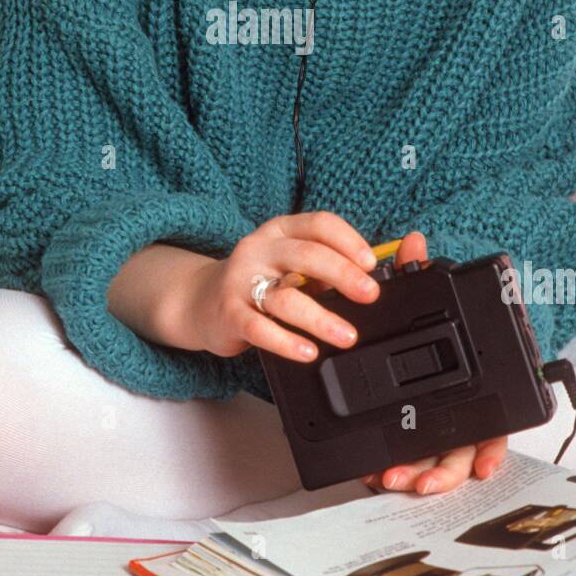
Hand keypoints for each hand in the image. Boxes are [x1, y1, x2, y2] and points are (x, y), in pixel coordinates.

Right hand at [185, 210, 382, 362]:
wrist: (200, 301)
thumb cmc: (258, 281)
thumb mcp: (290, 263)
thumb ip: (328, 265)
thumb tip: (375, 270)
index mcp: (280, 231)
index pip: (319, 224)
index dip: (348, 241)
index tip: (371, 262)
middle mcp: (259, 250)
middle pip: (306, 255)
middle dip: (343, 274)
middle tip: (369, 295)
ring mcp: (241, 281)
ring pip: (286, 297)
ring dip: (321, 318)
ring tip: (346, 336)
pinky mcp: (230, 313)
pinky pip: (260, 328)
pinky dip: (287, 342)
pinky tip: (308, 351)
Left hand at [360, 230, 508, 495]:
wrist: (392, 334)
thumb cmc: (420, 319)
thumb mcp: (416, 296)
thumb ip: (415, 270)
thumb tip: (412, 241)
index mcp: (474, 388)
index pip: (493, 425)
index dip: (490, 450)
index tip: (483, 467)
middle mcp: (457, 415)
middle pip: (461, 455)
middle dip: (442, 474)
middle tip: (419, 482)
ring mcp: (434, 431)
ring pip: (432, 466)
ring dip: (416, 478)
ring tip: (392, 480)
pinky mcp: (408, 440)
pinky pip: (405, 462)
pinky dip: (394, 470)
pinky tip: (375, 475)